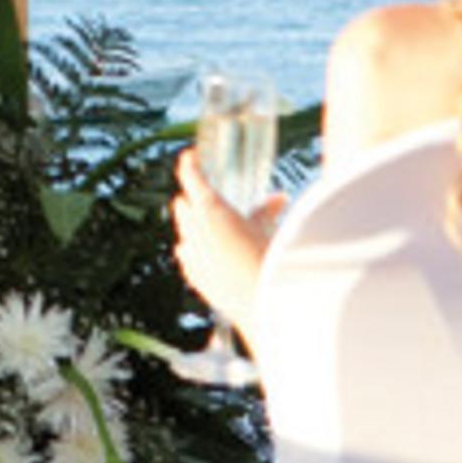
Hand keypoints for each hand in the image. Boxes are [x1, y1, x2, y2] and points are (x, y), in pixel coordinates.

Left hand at [170, 146, 284, 350]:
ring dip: (193, 225)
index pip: (190, 176)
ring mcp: (189, 253)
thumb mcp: (269, 231)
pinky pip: (186, 255)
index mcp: (211, 210)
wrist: (261, 306)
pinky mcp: (192, 275)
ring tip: (211, 226)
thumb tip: (279, 198)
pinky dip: (194, 249)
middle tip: (210, 199)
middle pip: (182, 204)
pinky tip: (207, 254)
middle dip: (193, 199)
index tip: (192, 157)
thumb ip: (267, 212)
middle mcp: (193, 229)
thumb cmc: (268, 263)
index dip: (189, 164)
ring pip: (183, 230)